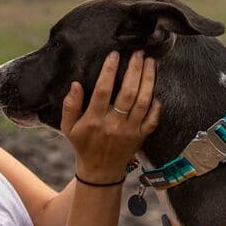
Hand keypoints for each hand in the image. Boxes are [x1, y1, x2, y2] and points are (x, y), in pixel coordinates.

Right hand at [60, 50, 159, 181]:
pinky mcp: (141, 136)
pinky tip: (157, 90)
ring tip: (151, 63)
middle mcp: (114, 124)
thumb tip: (75, 84)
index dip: (109, 71)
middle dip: (135, 70)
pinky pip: (153, 119)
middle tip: (139, 53)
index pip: (103, 90)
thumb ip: (70, 106)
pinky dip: (157, 105)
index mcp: (94, 120)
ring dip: (149, 80)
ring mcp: (130, 131)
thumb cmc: (83, 145)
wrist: (100, 171)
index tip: (114, 55)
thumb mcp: (68, 128)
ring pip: (143, 102)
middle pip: (128, 93)